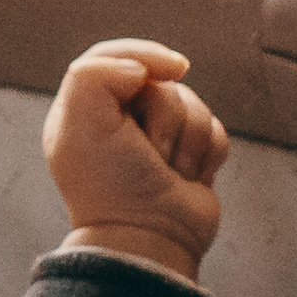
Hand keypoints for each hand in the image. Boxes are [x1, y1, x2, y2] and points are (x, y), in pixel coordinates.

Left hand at [43, 35, 232, 278]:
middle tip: (149, 152)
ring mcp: (158, 140)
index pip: (115, 56)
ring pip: (194, 104)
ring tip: (169, 172)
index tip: (171, 69)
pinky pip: (215, 130)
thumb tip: (140, 70)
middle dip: (166, 115)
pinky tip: (189, 179)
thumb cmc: (113, 186)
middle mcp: (120, 122)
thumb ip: (95, 73)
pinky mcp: (190, 157)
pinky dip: (206, 154)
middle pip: (162, 82)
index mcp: (85, 111)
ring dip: (187, 140)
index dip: (145, 55)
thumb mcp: (82, 122)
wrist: (151, 241)